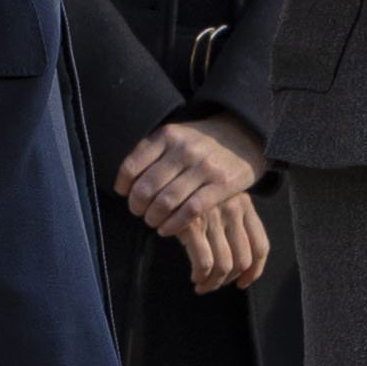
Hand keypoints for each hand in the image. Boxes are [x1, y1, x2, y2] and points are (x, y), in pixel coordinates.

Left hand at [112, 110, 262, 242]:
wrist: (243, 136)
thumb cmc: (201, 142)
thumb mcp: (176, 136)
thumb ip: (152, 152)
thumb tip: (124, 182)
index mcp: (168, 136)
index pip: (132, 166)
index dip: (123, 185)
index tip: (123, 194)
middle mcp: (184, 149)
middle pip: (147, 187)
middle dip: (137, 206)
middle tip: (138, 212)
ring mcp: (204, 167)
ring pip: (166, 201)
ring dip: (153, 217)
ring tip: (152, 221)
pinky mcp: (222, 184)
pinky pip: (190, 211)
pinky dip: (173, 224)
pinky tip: (166, 229)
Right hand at [170, 190, 270, 290]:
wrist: (164, 177)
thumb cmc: (191, 191)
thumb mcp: (219, 198)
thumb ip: (232, 221)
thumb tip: (242, 265)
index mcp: (245, 204)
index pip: (260, 246)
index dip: (254, 271)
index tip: (243, 283)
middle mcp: (233, 209)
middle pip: (243, 260)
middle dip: (229, 279)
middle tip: (215, 284)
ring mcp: (214, 217)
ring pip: (224, 265)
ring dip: (214, 283)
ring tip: (203, 285)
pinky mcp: (192, 225)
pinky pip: (204, 263)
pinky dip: (201, 276)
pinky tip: (195, 277)